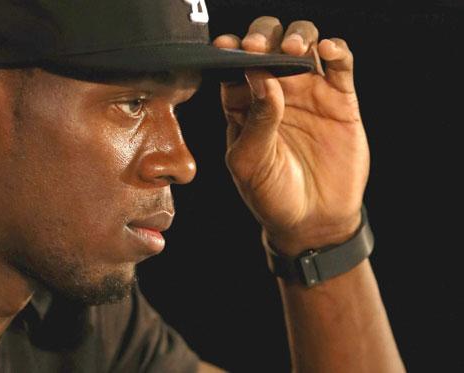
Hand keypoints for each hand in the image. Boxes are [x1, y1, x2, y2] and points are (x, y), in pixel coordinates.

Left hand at [214, 17, 369, 255]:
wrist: (312, 220)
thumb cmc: (272, 194)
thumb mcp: (251, 163)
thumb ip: (255, 121)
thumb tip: (259, 75)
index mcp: (243, 104)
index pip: (233, 65)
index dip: (228, 51)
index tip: (225, 46)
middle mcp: (274, 91)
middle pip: (268, 44)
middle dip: (261, 37)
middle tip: (257, 48)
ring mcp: (308, 92)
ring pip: (304, 44)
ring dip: (297, 37)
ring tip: (292, 51)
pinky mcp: (339, 98)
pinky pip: (340, 65)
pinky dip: (336, 50)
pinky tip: (328, 50)